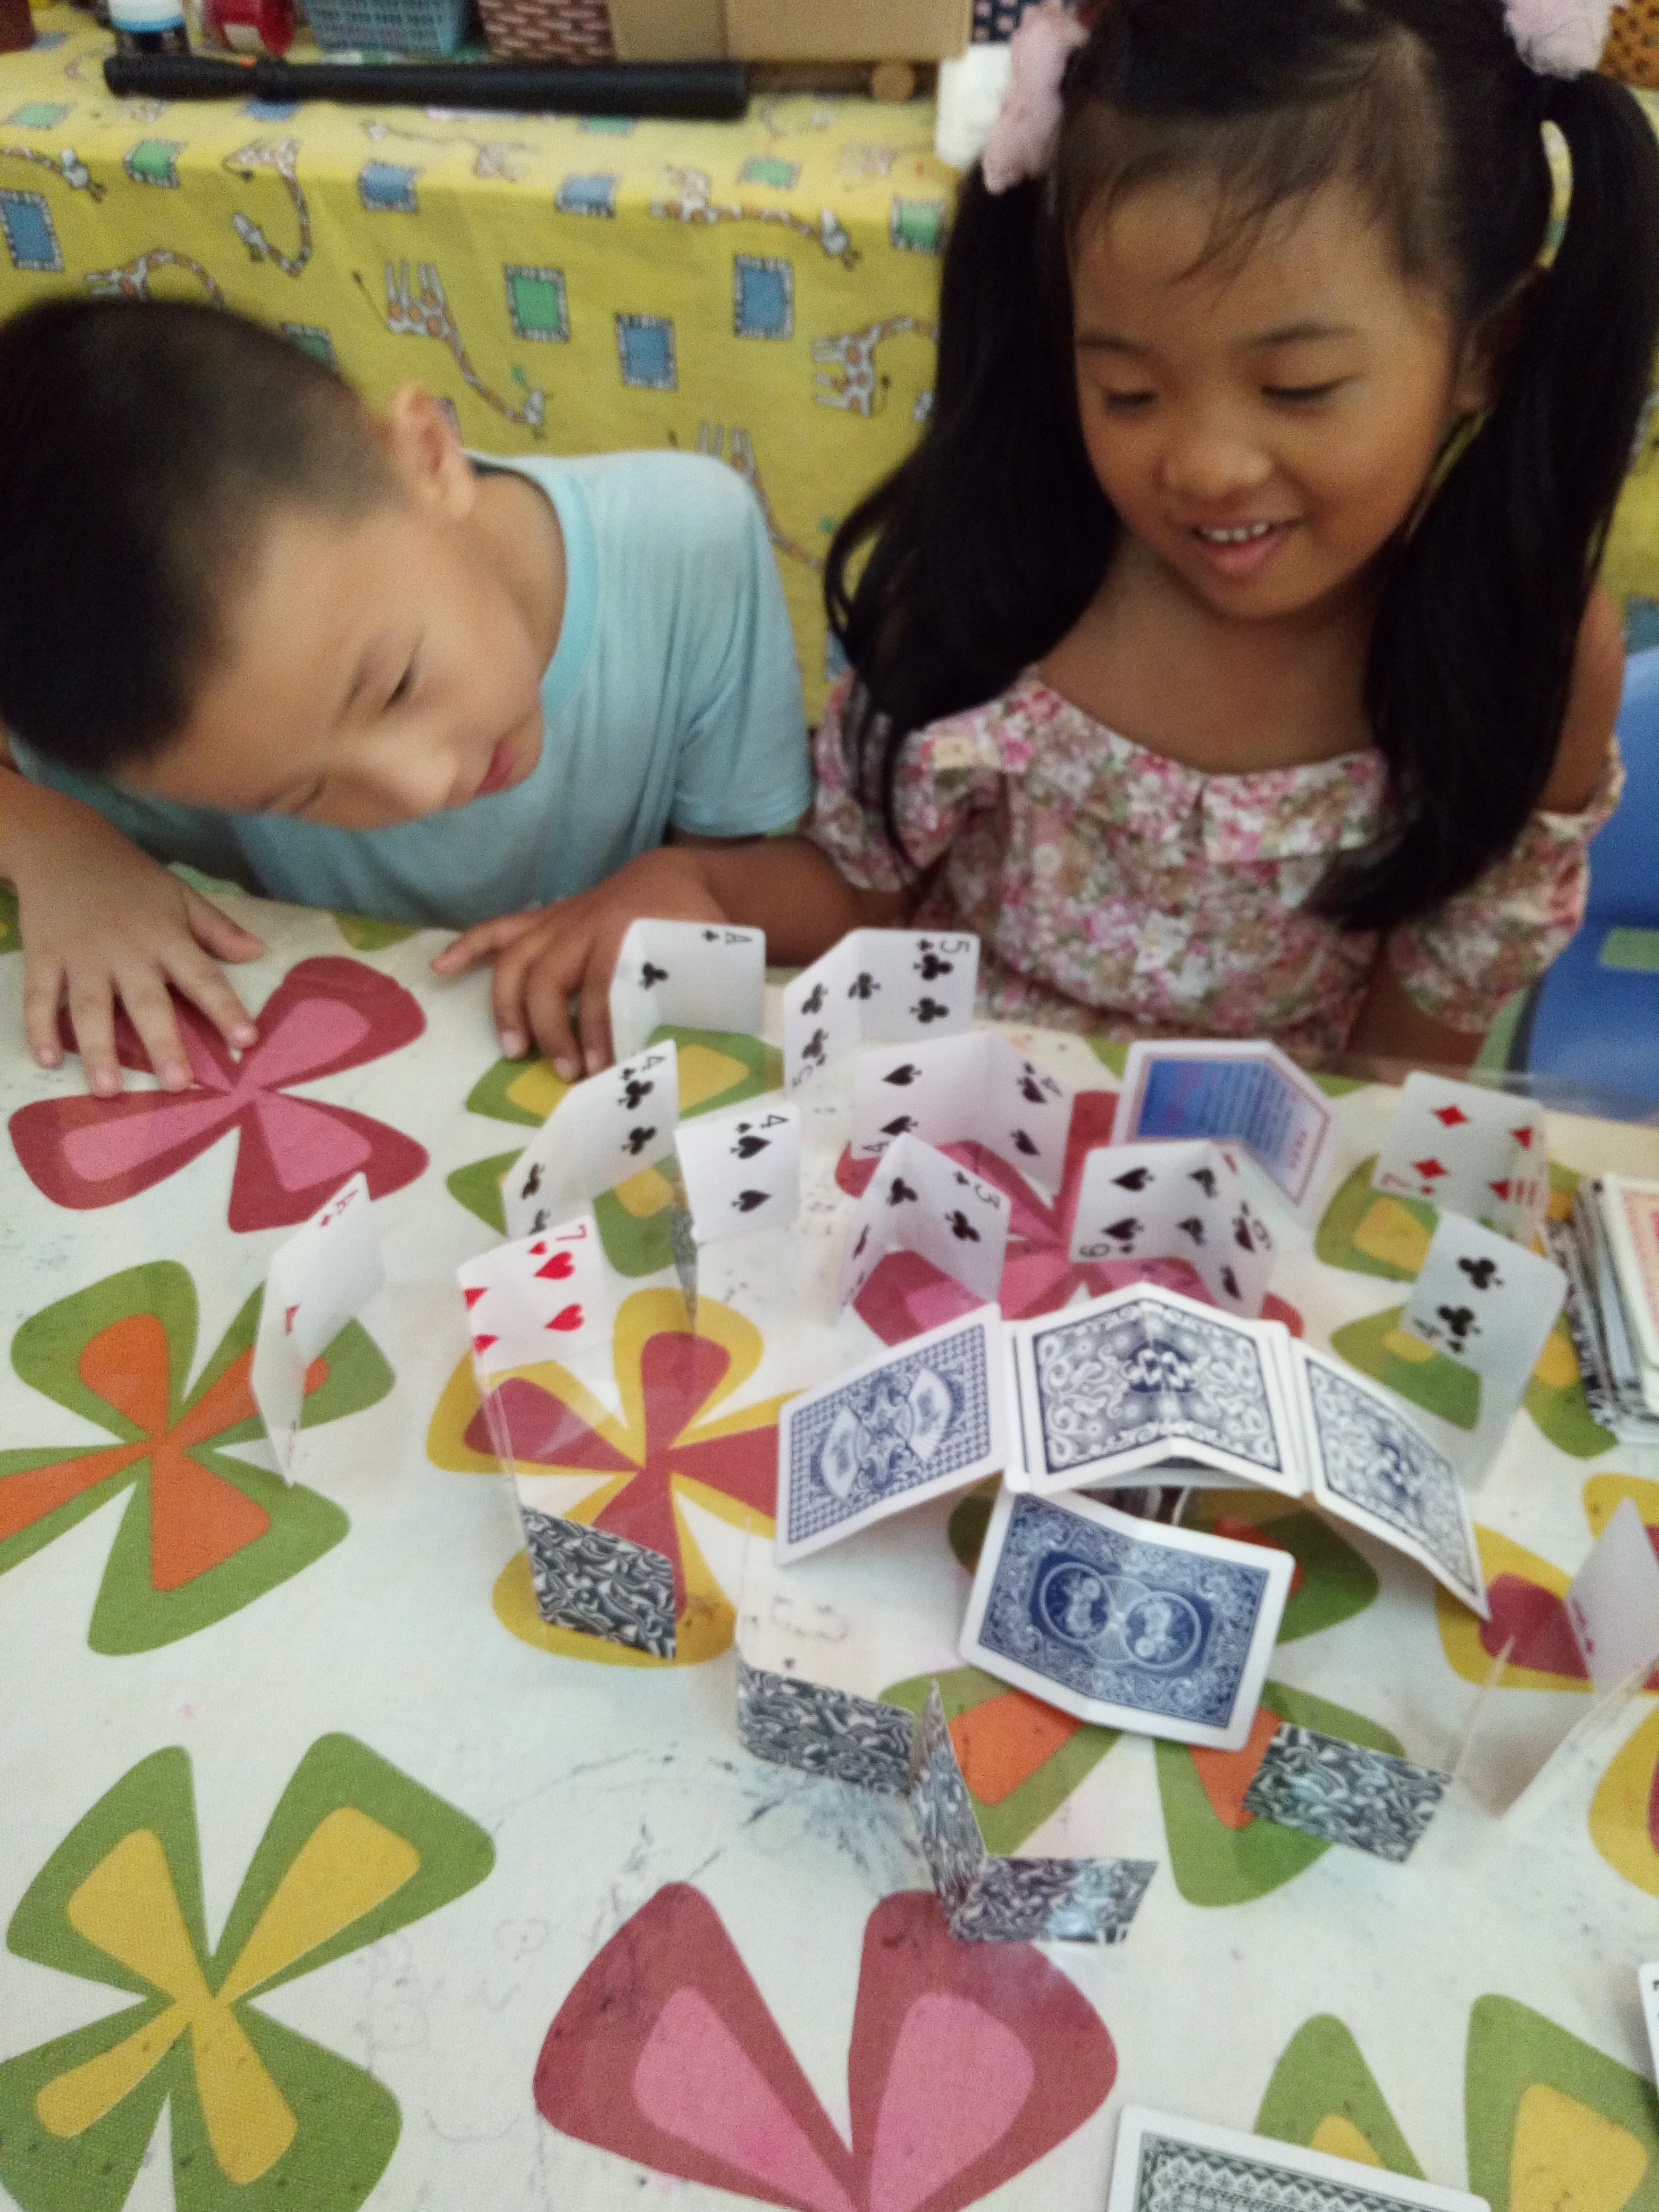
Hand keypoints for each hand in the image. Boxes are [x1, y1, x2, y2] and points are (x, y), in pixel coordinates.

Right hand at [11, 809, 262, 1095]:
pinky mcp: (44, 956)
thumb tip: (259, 953)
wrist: (61, 844)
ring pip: (90, 1008)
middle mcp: (126, 950)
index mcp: (165, 936)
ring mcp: (81, 956)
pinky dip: (40, 1028)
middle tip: (178, 1084)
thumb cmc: (129, 877)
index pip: (202, 976)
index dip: (225, 1008)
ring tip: (110, 1090)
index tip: (247, 1040)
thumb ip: (216, 928)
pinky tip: (47, 1061)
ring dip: (99, 1050)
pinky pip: (40, 997)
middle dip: (163, 1043)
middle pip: (146, 1003)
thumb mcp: (179, 895)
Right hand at [431, 845, 728, 1078]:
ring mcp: (558, 920)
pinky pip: (499, 929)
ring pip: (518, 958)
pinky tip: (440, 967)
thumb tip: (686, 1042)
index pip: (603, 984)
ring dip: (509, 1006)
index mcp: (627, 927)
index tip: (599, 1068)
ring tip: (512, 1049)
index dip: (598, 1028)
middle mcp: (584, 922)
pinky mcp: (544, 919)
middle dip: (552, 1028)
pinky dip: (468, 946)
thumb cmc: (690, 922)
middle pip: (551, 975)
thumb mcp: (704, 949)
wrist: (673, 876)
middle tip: (565, 1073)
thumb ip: (692, 986)